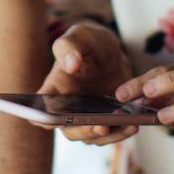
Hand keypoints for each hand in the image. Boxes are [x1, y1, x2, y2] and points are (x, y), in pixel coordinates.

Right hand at [39, 22, 137, 144]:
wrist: (110, 53)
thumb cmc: (89, 43)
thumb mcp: (80, 36)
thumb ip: (70, 46)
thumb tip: (71, 65)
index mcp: (52, 90)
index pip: (39, 110)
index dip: (42, 118)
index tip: (52, 120)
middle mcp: (65, 109)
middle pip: (68, 130)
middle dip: (84, 130)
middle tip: (101, 125)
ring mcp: (84, 119)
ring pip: (91, 137)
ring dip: (109, 135)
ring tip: (128, 125)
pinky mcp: (103, 122)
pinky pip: (110, 135)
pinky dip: (122, 132)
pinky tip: (134, 124)